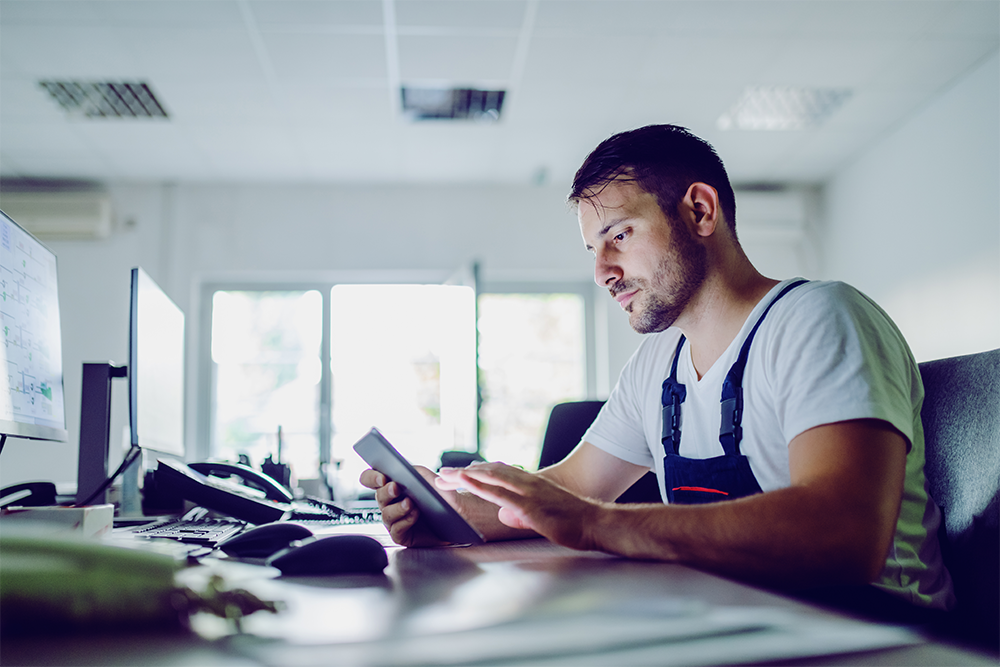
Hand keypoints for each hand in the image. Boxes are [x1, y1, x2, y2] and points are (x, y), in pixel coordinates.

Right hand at [358, 467, 449, 546]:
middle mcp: (392, 502)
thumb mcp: (436, 481)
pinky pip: (396, 529)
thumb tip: (413, 470)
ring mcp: (396, 519)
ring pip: (386, 514)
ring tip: (410, 503)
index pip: (371, 478)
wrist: (459, 518)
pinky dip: (404, 521)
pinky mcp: (403, 534)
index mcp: (394, 485)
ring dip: (397, 507)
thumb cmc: (445, 498)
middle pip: (378, 496)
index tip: (381, 476)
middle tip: (395, 487)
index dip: (371, 477)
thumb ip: (423, 474)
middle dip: (385, 491)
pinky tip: (415, 515)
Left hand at [436, 462, 599, 550]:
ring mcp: (528, 492)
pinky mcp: (530, 504)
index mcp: (531, 484)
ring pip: (491, 477)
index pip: (498, 474)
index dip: (477, 472)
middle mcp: (528, 482)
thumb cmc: (574, 522)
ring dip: (465, 475)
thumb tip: (504, 515)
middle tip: (442, 473)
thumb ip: (522, 513)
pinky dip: (479, 484)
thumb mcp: (542, 516)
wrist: (596, 523)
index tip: (458, 474)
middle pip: (489, 472)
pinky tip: (465, 481)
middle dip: (464, 472)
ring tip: (445, 475)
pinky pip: (499, 492)